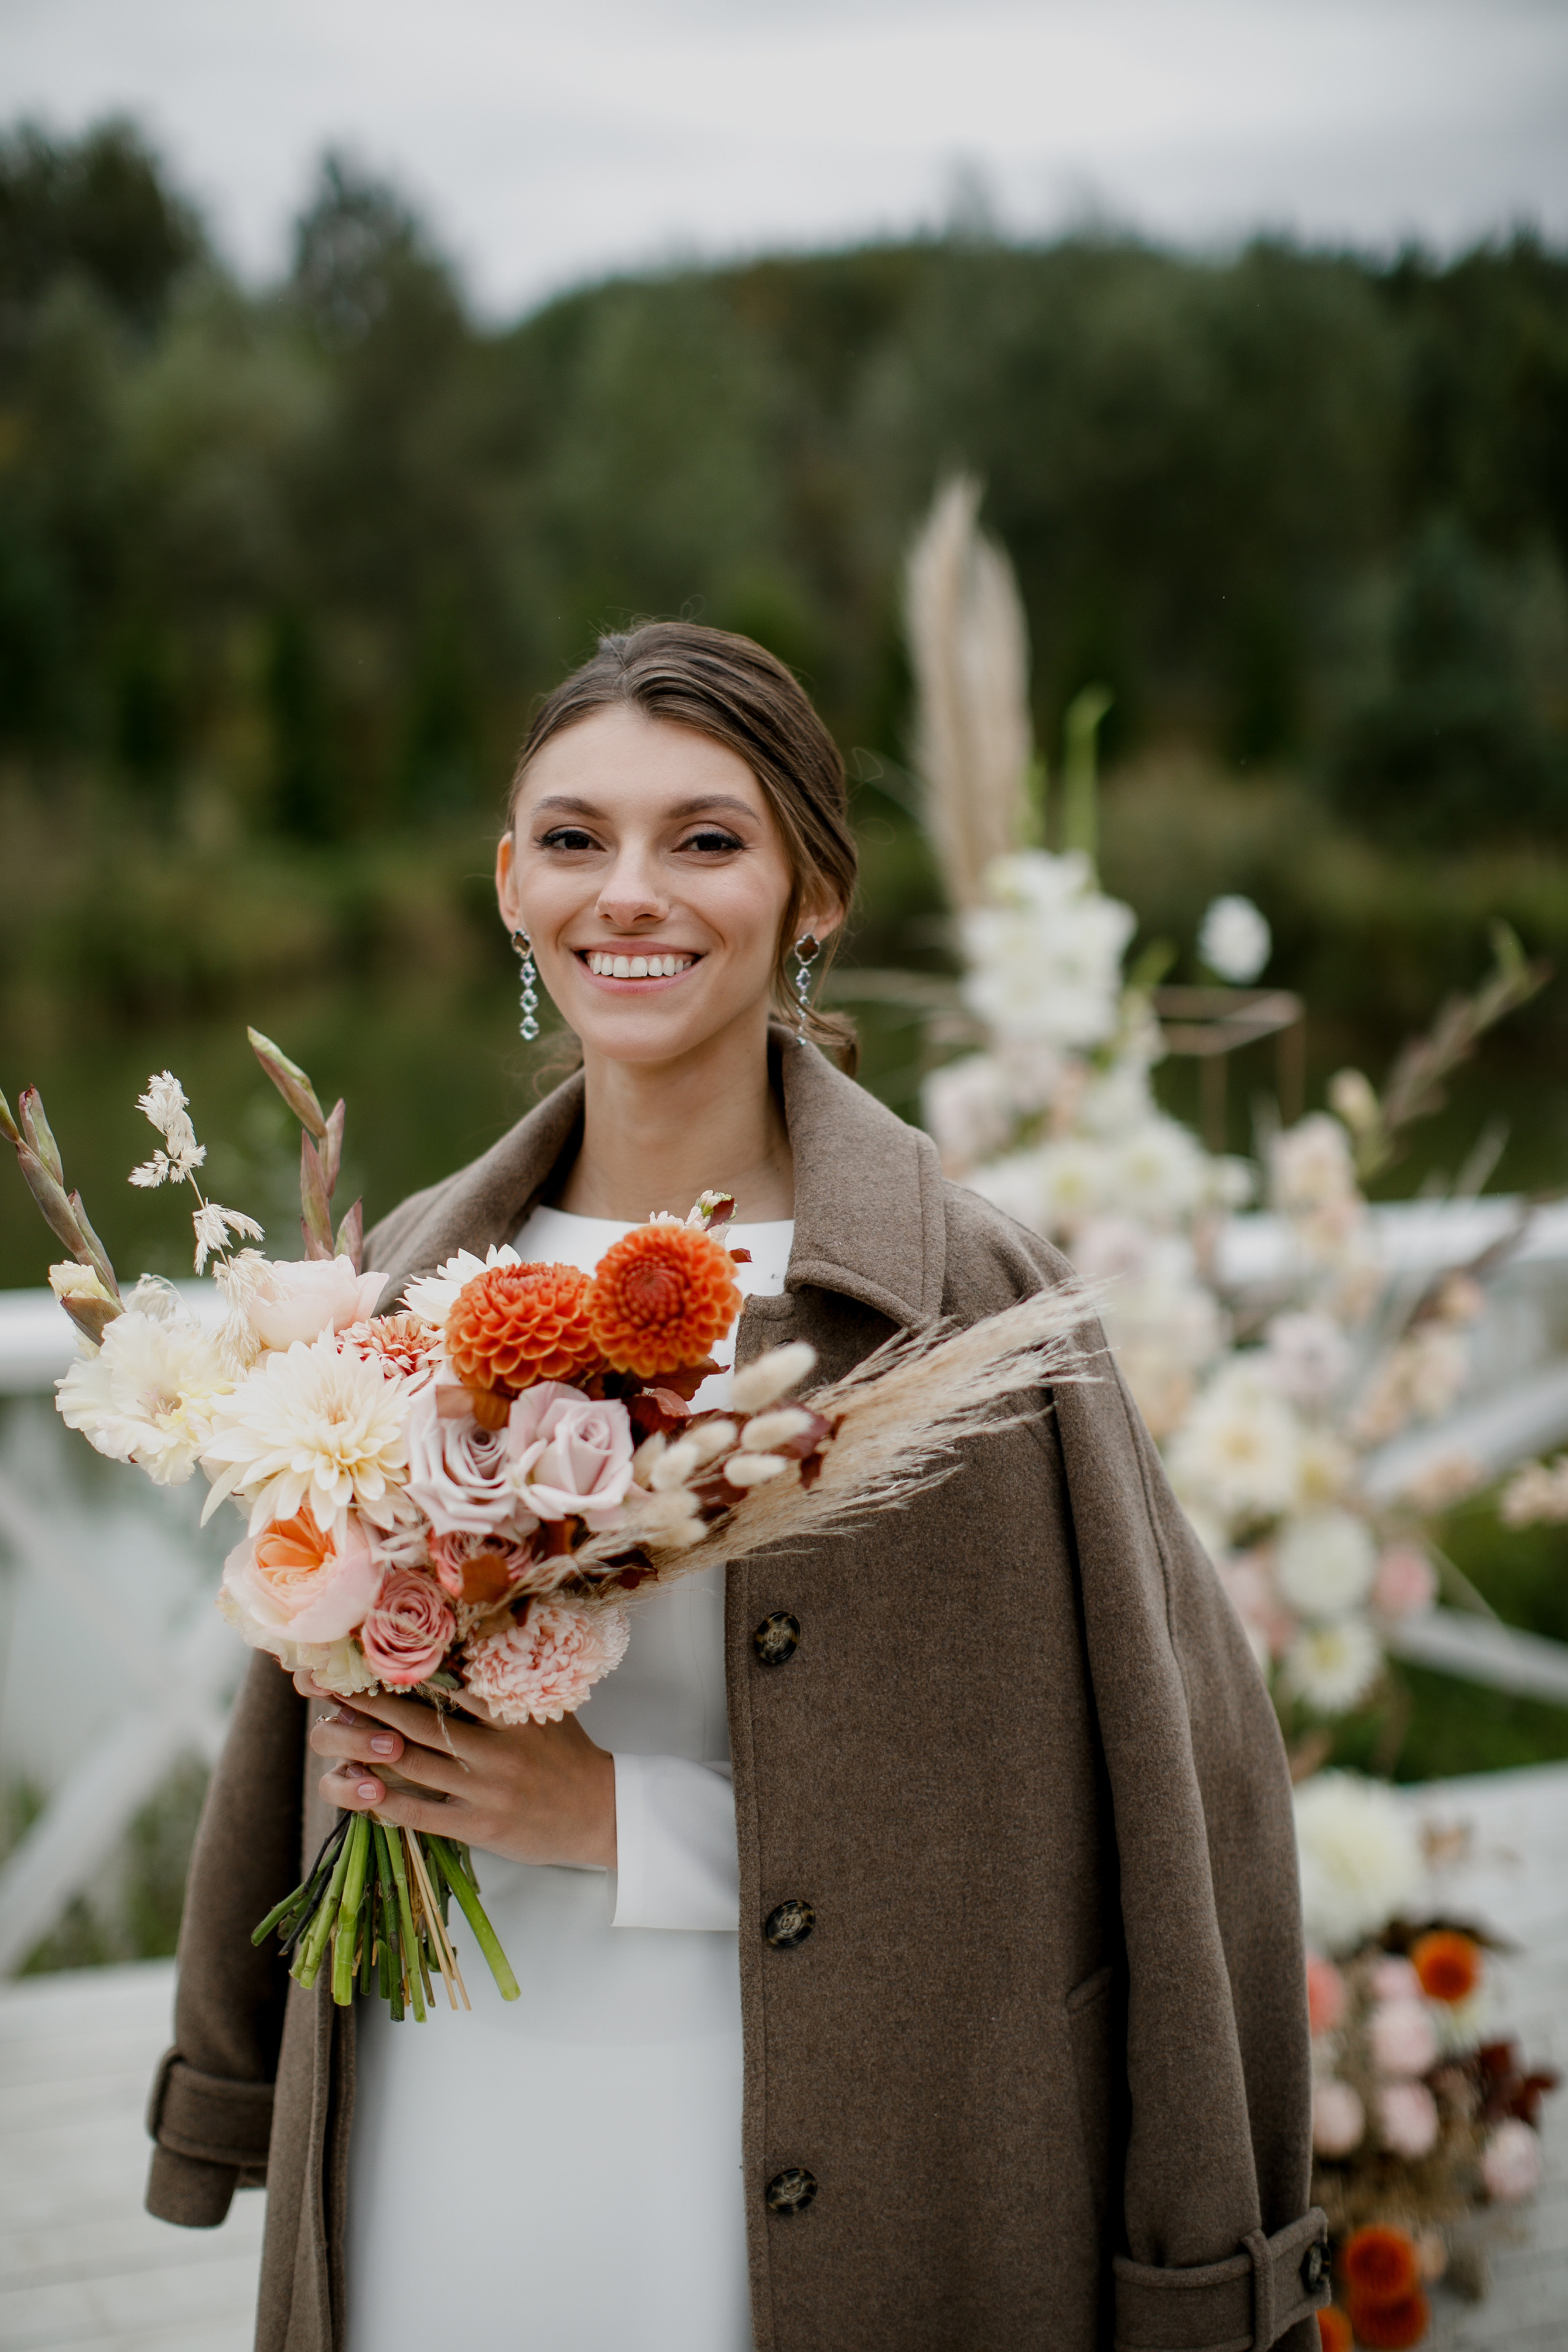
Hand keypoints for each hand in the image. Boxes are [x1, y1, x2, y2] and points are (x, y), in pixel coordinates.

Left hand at [298, 1674, 617, 1869]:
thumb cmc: (567, 1755)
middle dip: (368, 1705)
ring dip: (367, 1749)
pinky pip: (422, 1812)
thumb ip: (509, 1680)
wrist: (602, 1813)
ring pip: (413, 1766)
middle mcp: (496, 1748)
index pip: (447, 1683)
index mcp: (510, 1712)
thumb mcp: (546, 1706)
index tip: (362, 1654)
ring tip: (331, 1732)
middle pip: (418, 1722)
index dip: (402, 1669)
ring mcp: (486, 1789)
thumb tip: (474, 1638)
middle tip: (327, 1687)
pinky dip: (386, 1800)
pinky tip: (357, 1788)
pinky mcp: (480, 1826)